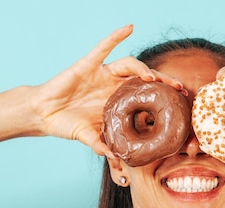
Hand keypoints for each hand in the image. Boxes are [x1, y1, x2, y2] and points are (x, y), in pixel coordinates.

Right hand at [30, 25, 183, 155]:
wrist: (43, 114)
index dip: (163, 98)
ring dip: (143, 68)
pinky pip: (104, 47)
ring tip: (152, 78)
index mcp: (118, 101)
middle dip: (163, 82)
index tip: (181, 103)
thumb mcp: (89, 138)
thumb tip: (116, 162)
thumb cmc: (68, 125)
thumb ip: (103, 147)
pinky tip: (130, 28)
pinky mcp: (88, 64)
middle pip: (145, 78)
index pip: (146, 95)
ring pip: (129, 65)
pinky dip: (116, 37)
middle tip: (179, 88)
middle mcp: (114, 85)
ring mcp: (102, 74)